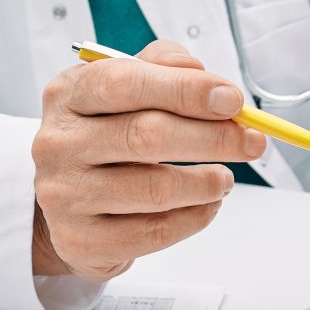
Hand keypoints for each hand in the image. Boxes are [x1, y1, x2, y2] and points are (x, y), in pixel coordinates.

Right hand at [30, 40, 265, 279]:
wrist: (66, 205)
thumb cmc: (103, 140)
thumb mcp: (121, 91)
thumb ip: (161, 69)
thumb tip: (207, 78)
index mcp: (67, 95)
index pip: (125, 83)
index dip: (186, 90)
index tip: (232, 101)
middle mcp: (58, 144)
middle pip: (146, 136)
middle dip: (213, 138)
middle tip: (250, 141)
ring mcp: (66, 196)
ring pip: (156, 189)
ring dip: (207, 183)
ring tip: (225, 178)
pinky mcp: (82, 240)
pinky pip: (155, 231)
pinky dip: (195, 218)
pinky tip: (207, 205)